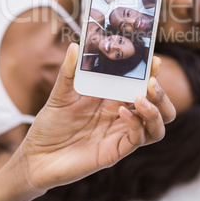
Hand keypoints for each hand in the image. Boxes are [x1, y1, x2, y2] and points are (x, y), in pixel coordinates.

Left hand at [19, 43, 174, 191]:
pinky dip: (137, 124)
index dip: (151, 73)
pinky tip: (122, 112)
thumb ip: (69, 70)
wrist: (37, 154)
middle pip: (158, 106)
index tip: (154, 61)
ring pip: (157, 125)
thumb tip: (74, 46)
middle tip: (152, 83)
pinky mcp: (115, 150)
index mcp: (113, 97)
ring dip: (156, 111)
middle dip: (162, 95)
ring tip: (141, 98)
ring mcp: (121, 133)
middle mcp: (122, 114)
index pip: (141, 85)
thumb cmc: (51, 122)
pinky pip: (138, 139)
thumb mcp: (60, 93)